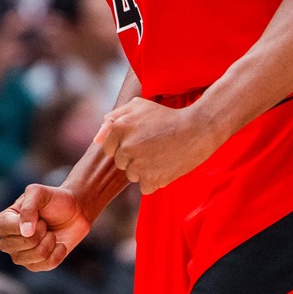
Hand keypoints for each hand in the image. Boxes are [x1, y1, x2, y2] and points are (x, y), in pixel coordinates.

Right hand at [0, 184, 90, 271]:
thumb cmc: (53, 199)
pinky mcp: (35, 266)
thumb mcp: (39, 193)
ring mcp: (20, 255)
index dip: (28, 221)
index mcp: (3, 221)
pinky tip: (59, 244)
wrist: (74, 211)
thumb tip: (25, 233)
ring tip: (51, 233)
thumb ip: (28, 207)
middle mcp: (7, 241)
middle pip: (24, 243)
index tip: (38, 215)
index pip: (6, 228)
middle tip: (45, 223)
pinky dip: (59, 252)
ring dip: (51, 241)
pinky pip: (47, 265)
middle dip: (42, 231)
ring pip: (37, 256)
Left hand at [95, 97, 221, 194]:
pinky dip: (154, 180)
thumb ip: (113, 118)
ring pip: (132, 175)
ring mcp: (137, 164)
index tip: (140, 140)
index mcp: (118, 128)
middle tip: (153, 146)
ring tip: (161, 155)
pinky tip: (166, 166)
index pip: (109, 148)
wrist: (196, 129)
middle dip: (134, 158)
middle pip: (121, 163)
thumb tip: (96, 139)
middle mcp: (125, 147)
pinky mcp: (151, 179)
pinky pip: (144, 187)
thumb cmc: (166, 116)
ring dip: (144, 170)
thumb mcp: (138, 107)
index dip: (124, 145)